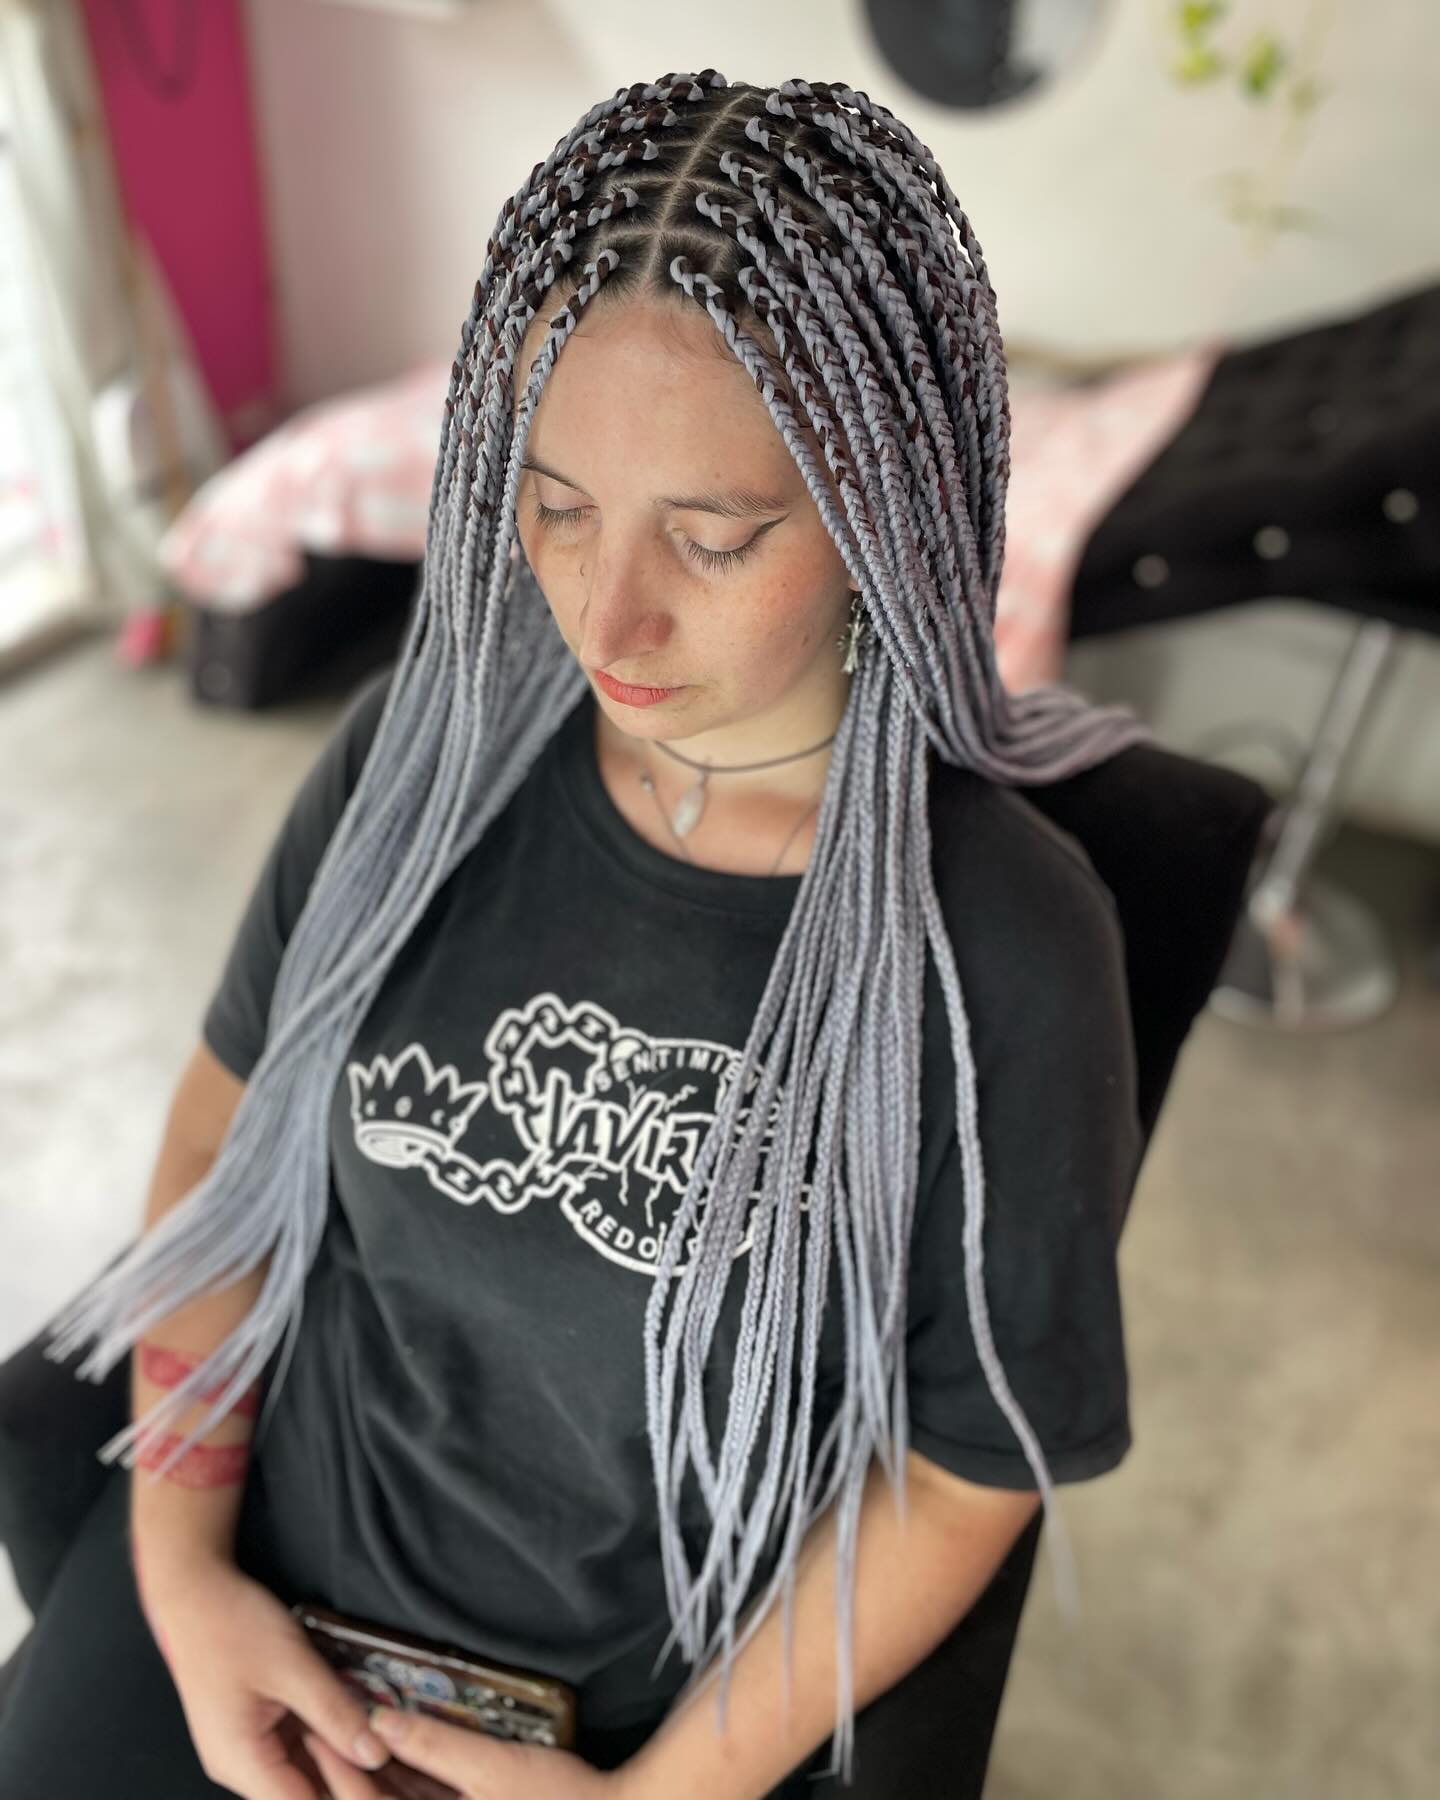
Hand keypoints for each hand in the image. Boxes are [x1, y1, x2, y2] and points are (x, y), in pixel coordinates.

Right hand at [138, 1554, 391, 1798]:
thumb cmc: (232, 1625)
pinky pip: (297, 1747)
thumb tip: (376, 1754)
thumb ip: (336, 1712)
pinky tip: (358, 1726)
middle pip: (303, 1792)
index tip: (386, 1783)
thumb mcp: (294, 1666)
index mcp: (241, 1760)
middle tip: (393, 1767)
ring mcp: (245, 1748)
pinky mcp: (255, 1729)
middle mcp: (239, 1766)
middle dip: (349, 1781)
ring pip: (303, 1771)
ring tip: (383, 1747)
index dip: (347, 1795)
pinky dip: (327, 1740)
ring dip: (341, 1761)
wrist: (194, 1594)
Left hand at [298, 1705, 621, 1799]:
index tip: (315, 1727)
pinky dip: (403, 1776)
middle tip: (320, 1721)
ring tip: (348, 1724)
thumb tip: (382, 1721)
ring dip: (372, 1768)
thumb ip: (435, 1744)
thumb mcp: (494, 1767)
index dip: (338, 1765)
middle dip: (346, 1766)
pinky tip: (392, 1743)